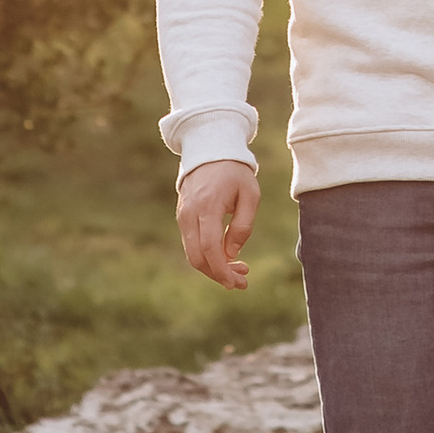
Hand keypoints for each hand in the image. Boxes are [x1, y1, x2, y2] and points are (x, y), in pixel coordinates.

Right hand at [178, 156, 260, 289]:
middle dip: (218, 274)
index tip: (236, 283)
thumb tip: (231, 254)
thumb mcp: (250, 195)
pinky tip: (226, 256)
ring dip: (214, 267)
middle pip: (198, 257)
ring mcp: (183, 216)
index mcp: (207, 207)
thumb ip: (243, 226)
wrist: (209, 149)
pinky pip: (191, 243)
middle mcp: (190, 214)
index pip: (210, 248)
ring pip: (192, 253)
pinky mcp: (183, 216)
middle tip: (242, 281)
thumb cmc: (235, 172)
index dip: (221, 270)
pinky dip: (207, 255)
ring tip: (239, 270)